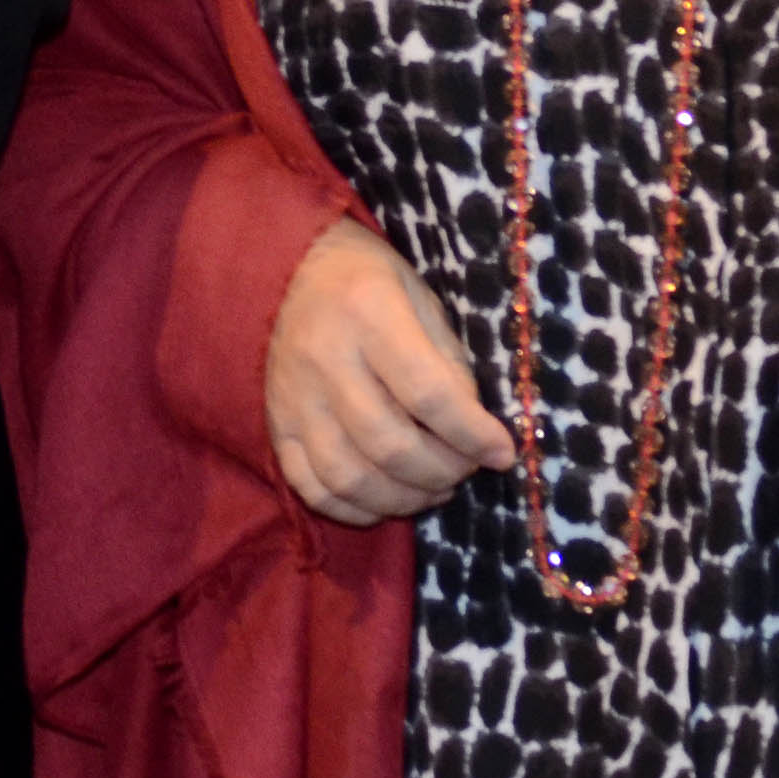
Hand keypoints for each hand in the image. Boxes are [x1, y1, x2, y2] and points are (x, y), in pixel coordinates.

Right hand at [265, 216, 514, 523]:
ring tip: (433, 488)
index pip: (427, 394)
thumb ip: (449, 365)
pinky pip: (311, 487)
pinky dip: (354, 508)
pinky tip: (386, 498)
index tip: (503, 453)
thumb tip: (473, 432)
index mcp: (368, 313)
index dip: (472, 435)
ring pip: (349, 477)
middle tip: (467, 468)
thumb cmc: (369, 281)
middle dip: (443, 471)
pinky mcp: (275, 423)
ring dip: (403, 499)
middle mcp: (324, 358)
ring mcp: (292, 397)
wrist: (286, 269)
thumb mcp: (422, 300)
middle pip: (389, 444)